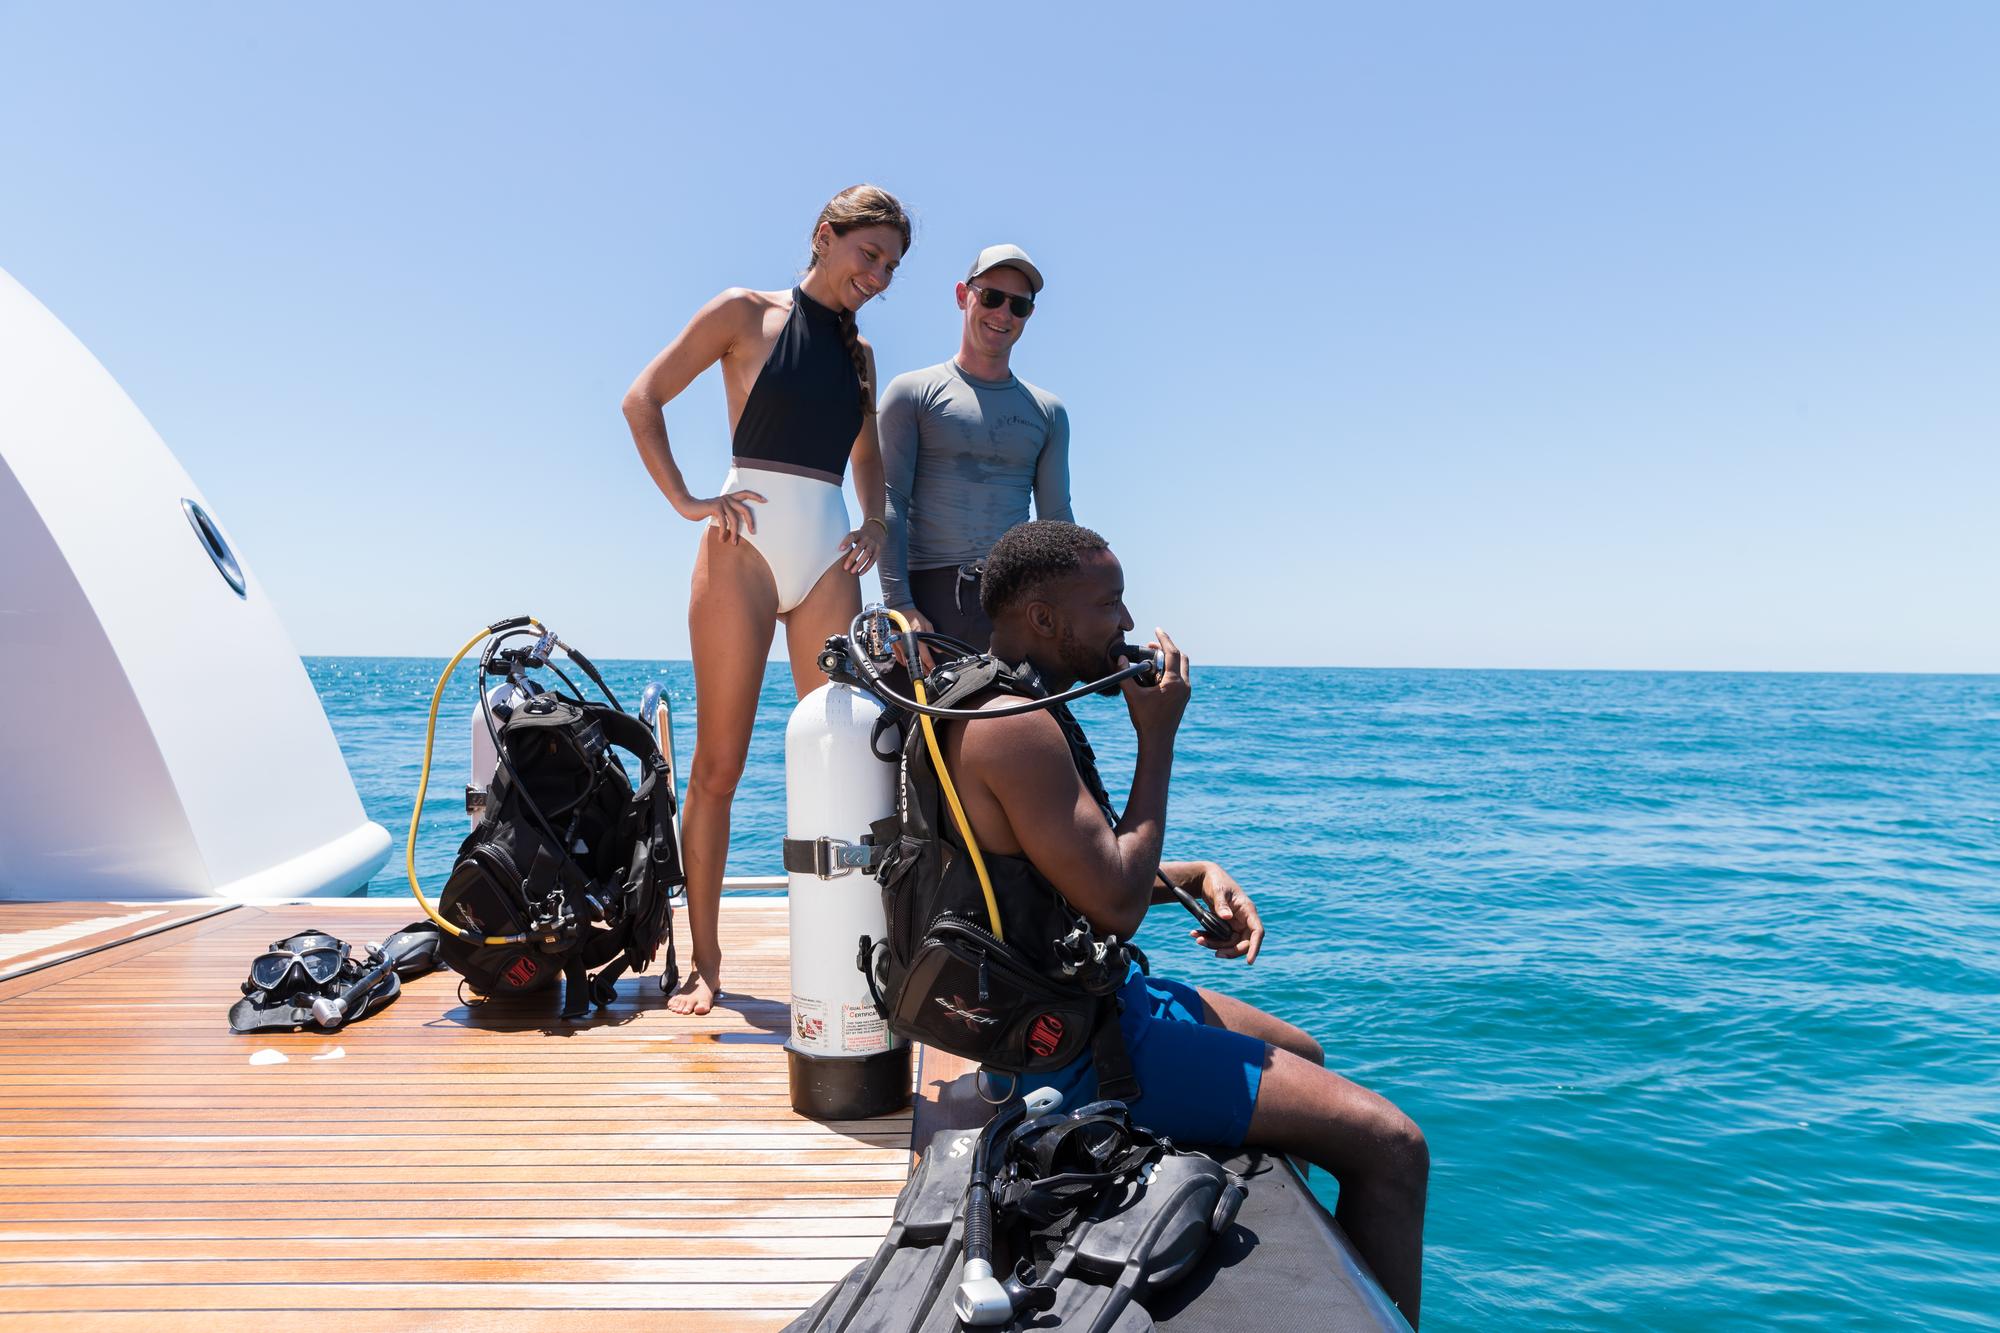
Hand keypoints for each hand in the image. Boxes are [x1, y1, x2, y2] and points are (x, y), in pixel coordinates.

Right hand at [677, 489, 764, 541]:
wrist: (688, 507)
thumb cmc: (703, 511)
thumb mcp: (718, 512)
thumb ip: (726, 514)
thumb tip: (736, 526)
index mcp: (729, 497)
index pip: (745, 493)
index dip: (755, 496)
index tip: (765, 501)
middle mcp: (727, 498)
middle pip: (744, 509)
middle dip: (750, 521)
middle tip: (753, 532)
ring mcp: (722, 502)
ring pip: (734, 519)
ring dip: (734, 533)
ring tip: (733, 543)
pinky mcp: (716, 507)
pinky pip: (724, 522)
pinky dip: (724, 532)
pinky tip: (721, 539)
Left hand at [840, 521, 883, 574]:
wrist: (877, 530)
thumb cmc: (859, 535)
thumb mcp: (854, 534)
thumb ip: (845, 541)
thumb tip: (830, 550)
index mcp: (858, 533)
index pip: (852, 536)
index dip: (846, 542)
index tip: (840, 549)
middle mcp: (866, 538)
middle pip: (859, 548)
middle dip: (852, 558)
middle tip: (845, 568)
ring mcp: (873, 544)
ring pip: (867, 555)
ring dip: (859, 564)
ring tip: (852, 572)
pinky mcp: (878, 550)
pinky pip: (873, 560)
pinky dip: (866, 567)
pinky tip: (860, 573)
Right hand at [890, 608, 937, 672]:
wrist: (901, 610)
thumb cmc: (914, 616)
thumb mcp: (927, 625)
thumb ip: (933, 637)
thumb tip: (938, 650)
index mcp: (917, 639)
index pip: (925, 657)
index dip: (930, 665)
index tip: (932, 669)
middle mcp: (908, 643)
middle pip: (916, 661)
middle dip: (922, 668)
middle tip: (927, 672)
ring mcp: (900, 644)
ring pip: (906, 661)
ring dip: (913, 666)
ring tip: (919, 669)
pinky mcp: (894, 644)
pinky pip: (898, 657)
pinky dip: (903, 662)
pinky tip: (908, 662)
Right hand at [1120, 627, 1189, 741]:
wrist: (1158, 741)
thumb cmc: (1145, 720)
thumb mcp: (1132, 696)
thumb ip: (1125, 675)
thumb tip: (1120, 658)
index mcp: (1174, 682)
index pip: (1171, 653)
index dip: (1164, 639)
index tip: (1157, 629)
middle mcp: (1184, 685)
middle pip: (1181, 657)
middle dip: (1167, 648)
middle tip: (1151, 645)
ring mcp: (1186, 692)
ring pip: (1183, 667)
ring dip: (1170, 659)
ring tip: (1152, 659)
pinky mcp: (1184, 698)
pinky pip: (1181, 677)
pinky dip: (1171, 670)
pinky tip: (1157, 674)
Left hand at [1191, 862, 1262, 964]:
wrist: (1206, 878)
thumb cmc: (1216, 881)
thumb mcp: (1218, 890)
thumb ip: (1221, 903)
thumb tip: (1227, 918)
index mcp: (1248, 910)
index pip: (1257, 932)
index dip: (1255, 947)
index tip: (1249, 961)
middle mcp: (1244, 919)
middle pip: (1243, 943)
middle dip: (1230, 950)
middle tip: (1214, 953)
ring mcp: (1235, 924)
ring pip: (1229, 943)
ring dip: (1214, 944)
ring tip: (1197, 938)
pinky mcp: (1225, 927)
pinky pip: (1219, 938)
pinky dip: (1208, 938)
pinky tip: (1195, 934)